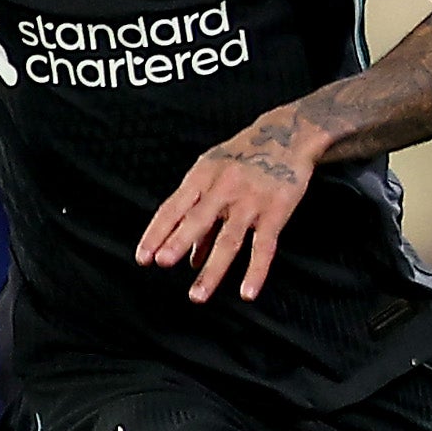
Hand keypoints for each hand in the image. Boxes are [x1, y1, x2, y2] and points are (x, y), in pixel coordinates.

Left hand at [138, 108, 323, 302]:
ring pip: (228, 240)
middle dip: (178, 241)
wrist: (288, 135)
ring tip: (197, 295)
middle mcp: (223, 188)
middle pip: (197, 219)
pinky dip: (256, 271)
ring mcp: (250, 201)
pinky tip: (247, 293)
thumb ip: (199, 213)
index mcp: (201, 177)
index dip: (156, 233)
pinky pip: (264, 246)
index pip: (173, 208)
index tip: (142, 257)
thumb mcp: (213, 174)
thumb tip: (189, 258)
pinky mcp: (276, 212)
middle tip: (161, 262)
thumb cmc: (242, 158)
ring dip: (212, 270)